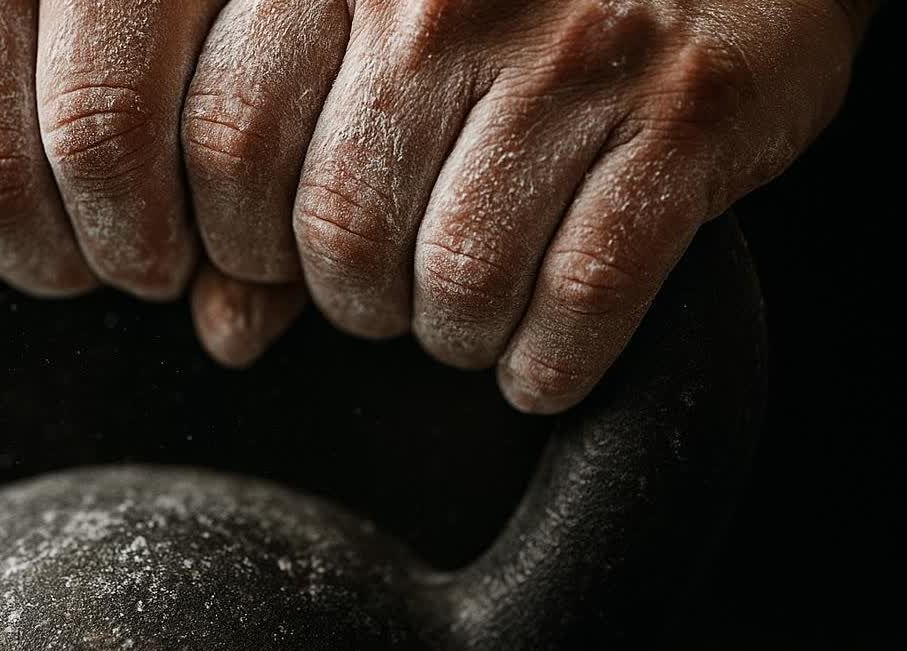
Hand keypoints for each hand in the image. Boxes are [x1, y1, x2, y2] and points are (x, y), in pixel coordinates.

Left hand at [182, 0, 861, 411]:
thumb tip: (225, 328)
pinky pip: (582, 297)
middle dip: (352, 300)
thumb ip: (273, 157)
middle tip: (383, 290)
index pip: (223, 138)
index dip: (231, 243)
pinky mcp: (684, 114)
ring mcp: (570, 51)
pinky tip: (542, 353)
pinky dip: (549, 360)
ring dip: (454, 333)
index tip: (260, 270)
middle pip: (338, 229)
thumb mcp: (370, 34)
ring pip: (457, 279)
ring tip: (469, 309)